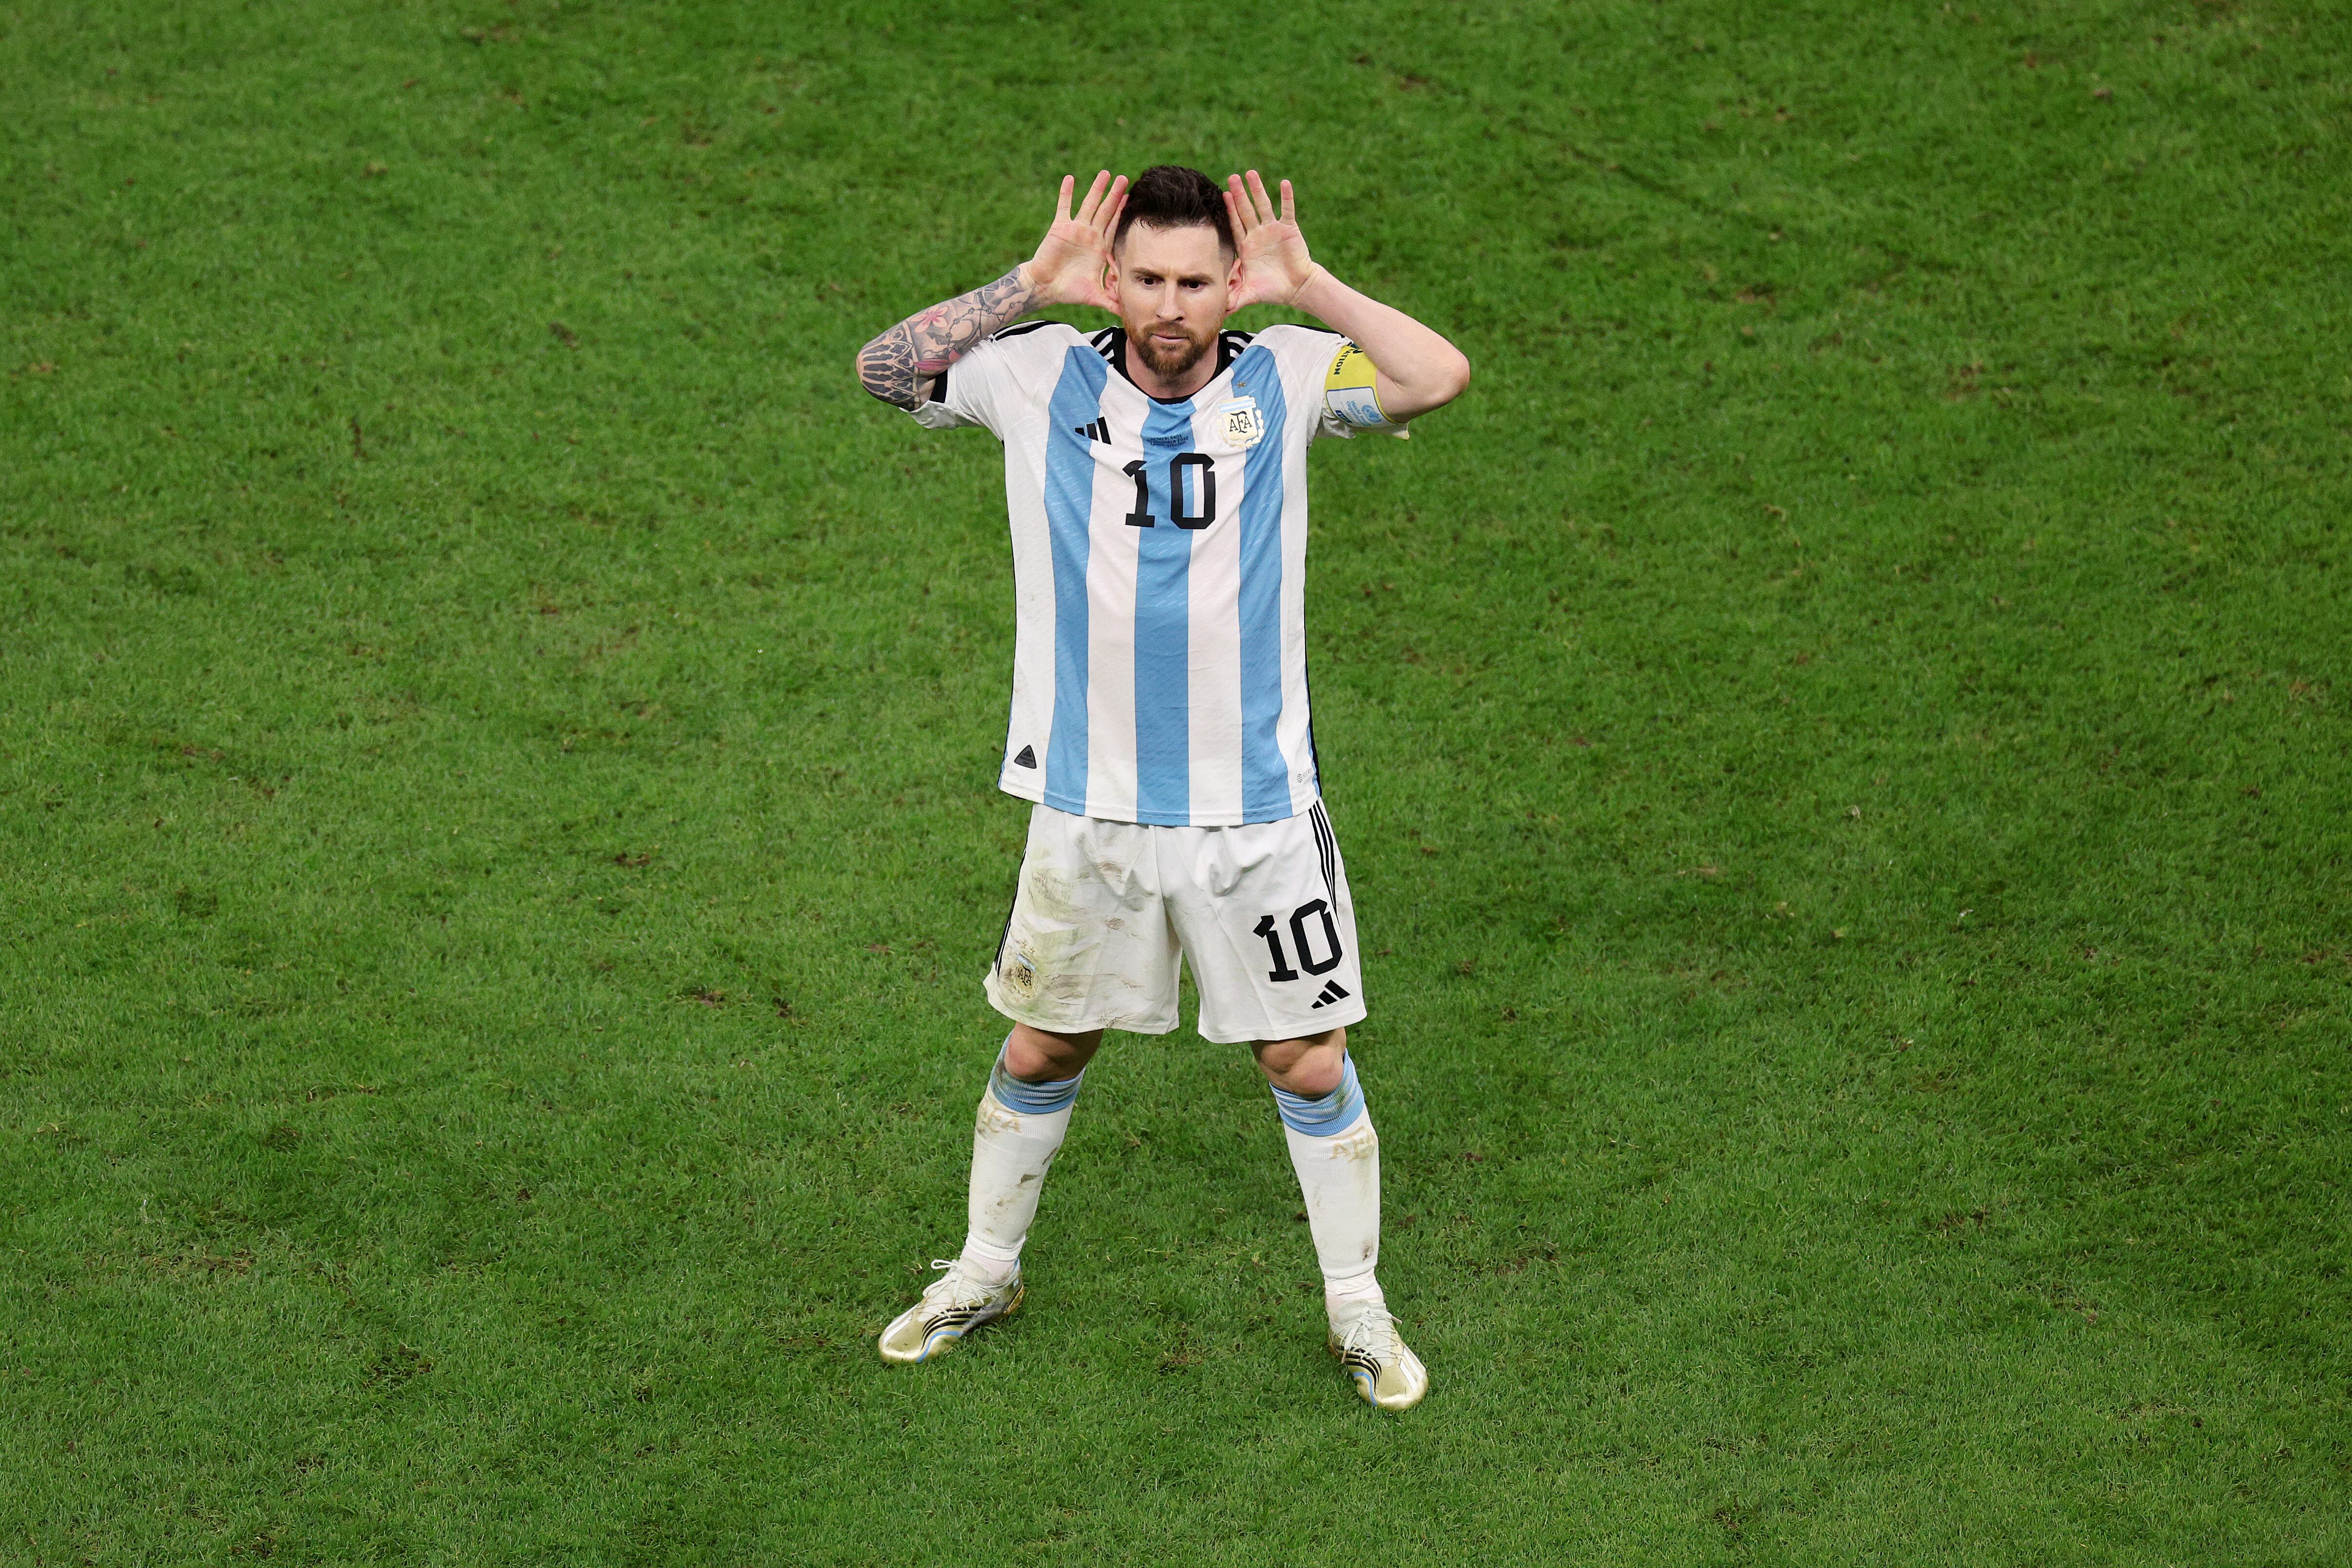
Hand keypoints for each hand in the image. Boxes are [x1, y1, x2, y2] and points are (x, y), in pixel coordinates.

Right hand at [1025, 170, 1125, 310]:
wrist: (1045, 287)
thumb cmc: (1069, 291)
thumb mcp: (1095, 296)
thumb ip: (1112, 301)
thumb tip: (1129, 314)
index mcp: (1099, 248)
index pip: (1114, 226)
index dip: (1122, 213)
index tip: (1132, 198)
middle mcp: (1089, 235)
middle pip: (1105, 211)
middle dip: (1115, 195)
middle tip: (1125, 178)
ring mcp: (1075, 229)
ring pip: (1088, 205)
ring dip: (1096, 189)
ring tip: (1105, 173)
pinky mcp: (1060, 227)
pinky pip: (1063, 206)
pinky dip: (1066, 193)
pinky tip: (1070, 178)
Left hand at [1224, 170, 1316, 310]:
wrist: (1296, 288)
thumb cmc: (1271, 290)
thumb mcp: (1248, 294)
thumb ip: (1232, 298)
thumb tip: (1215, 310)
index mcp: (1247, 245)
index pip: (1235, 224)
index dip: (1229, 210)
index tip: (1222, 195)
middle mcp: (1258, 234)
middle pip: (1246, 210)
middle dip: (1239, 194)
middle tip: (1232, 176)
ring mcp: (1273, 229)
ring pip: (1264, 205)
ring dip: (1258, 190)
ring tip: (1251, 173)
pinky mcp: (1289, 229)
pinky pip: (1287, 210)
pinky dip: (1286, 197)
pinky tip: (1284, 183)